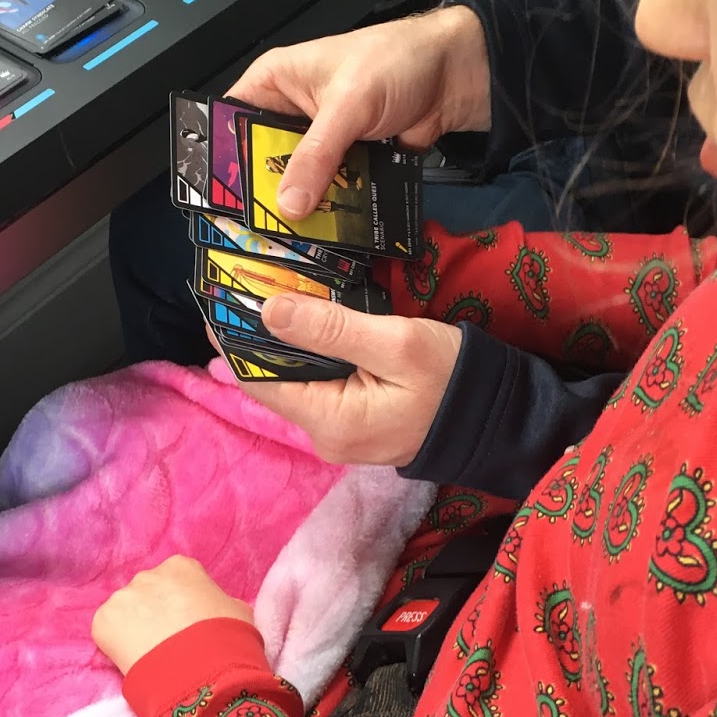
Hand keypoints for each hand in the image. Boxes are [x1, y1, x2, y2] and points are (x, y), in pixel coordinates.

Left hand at [92, 556, 254, 677]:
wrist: (202, 672)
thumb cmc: (228, 639)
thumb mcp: (238, 611)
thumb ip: (219, 602)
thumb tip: (213, 610)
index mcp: (181, 567)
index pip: (178, 580)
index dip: (182, 605)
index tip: (188, 625)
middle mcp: (147, 574)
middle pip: (148, 593)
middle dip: (155, 614)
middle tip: (169, 642)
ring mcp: (122, 597)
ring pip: (126, 613)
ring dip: (135, 629)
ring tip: (153, 656)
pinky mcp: (102, 622)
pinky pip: (108, 632)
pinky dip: (117, 646)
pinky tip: (136, 661)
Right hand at [227, 6, 489, 219]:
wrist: (454, 75)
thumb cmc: (397, 61)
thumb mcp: (348, 105)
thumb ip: (317, 155)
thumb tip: (289, 203)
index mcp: (275, 81)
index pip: (230, 121)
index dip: (223, 158)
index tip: (220, 196)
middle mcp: (290, 111)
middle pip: (260, 160)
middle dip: (262, 192)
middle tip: (255, 228)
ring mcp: (319, 140)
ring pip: (296, 180)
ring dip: (298, 206)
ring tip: (289, 238)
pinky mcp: (345, 160)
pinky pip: (328, 190)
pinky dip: (329, 208)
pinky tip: (324, 232)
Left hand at [233, 295, 462, 465]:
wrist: (499, 415)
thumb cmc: (453, 378)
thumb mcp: (396, 343)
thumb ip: (331, 328)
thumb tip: (269, 310)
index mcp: (329, 421)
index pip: (257, 381)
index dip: (233, 338)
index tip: (217, 295)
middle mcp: (324, 435)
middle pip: (270, 382)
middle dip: (254, 335)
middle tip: (241, 281)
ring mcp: (338, 433)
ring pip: (292, 382)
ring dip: (279, 342)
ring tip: (263, 291)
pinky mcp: (352, 422)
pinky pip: (315, 385)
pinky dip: (305, 353)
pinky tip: (300, 319)